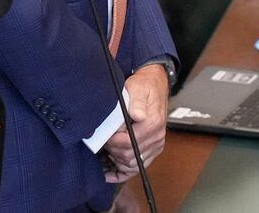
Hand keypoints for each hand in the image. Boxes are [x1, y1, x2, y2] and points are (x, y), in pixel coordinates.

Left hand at [101, 64, 168, 181]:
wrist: (155, 85)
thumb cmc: (144, 86)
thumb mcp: (138, 87)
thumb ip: (136, 101)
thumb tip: (137, 115)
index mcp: (153, 124)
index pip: (128, 143)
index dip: (112, 142)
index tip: (104, 135)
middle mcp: (157, 137)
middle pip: (128, 157)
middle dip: (112, 151)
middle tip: (101, 142)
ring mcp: (155, 145)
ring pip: (132, 165)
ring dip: (115, 162)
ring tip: (103, 155)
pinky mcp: (152, 149)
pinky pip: (138, 167)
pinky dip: (122, 173)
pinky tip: (108, 173)